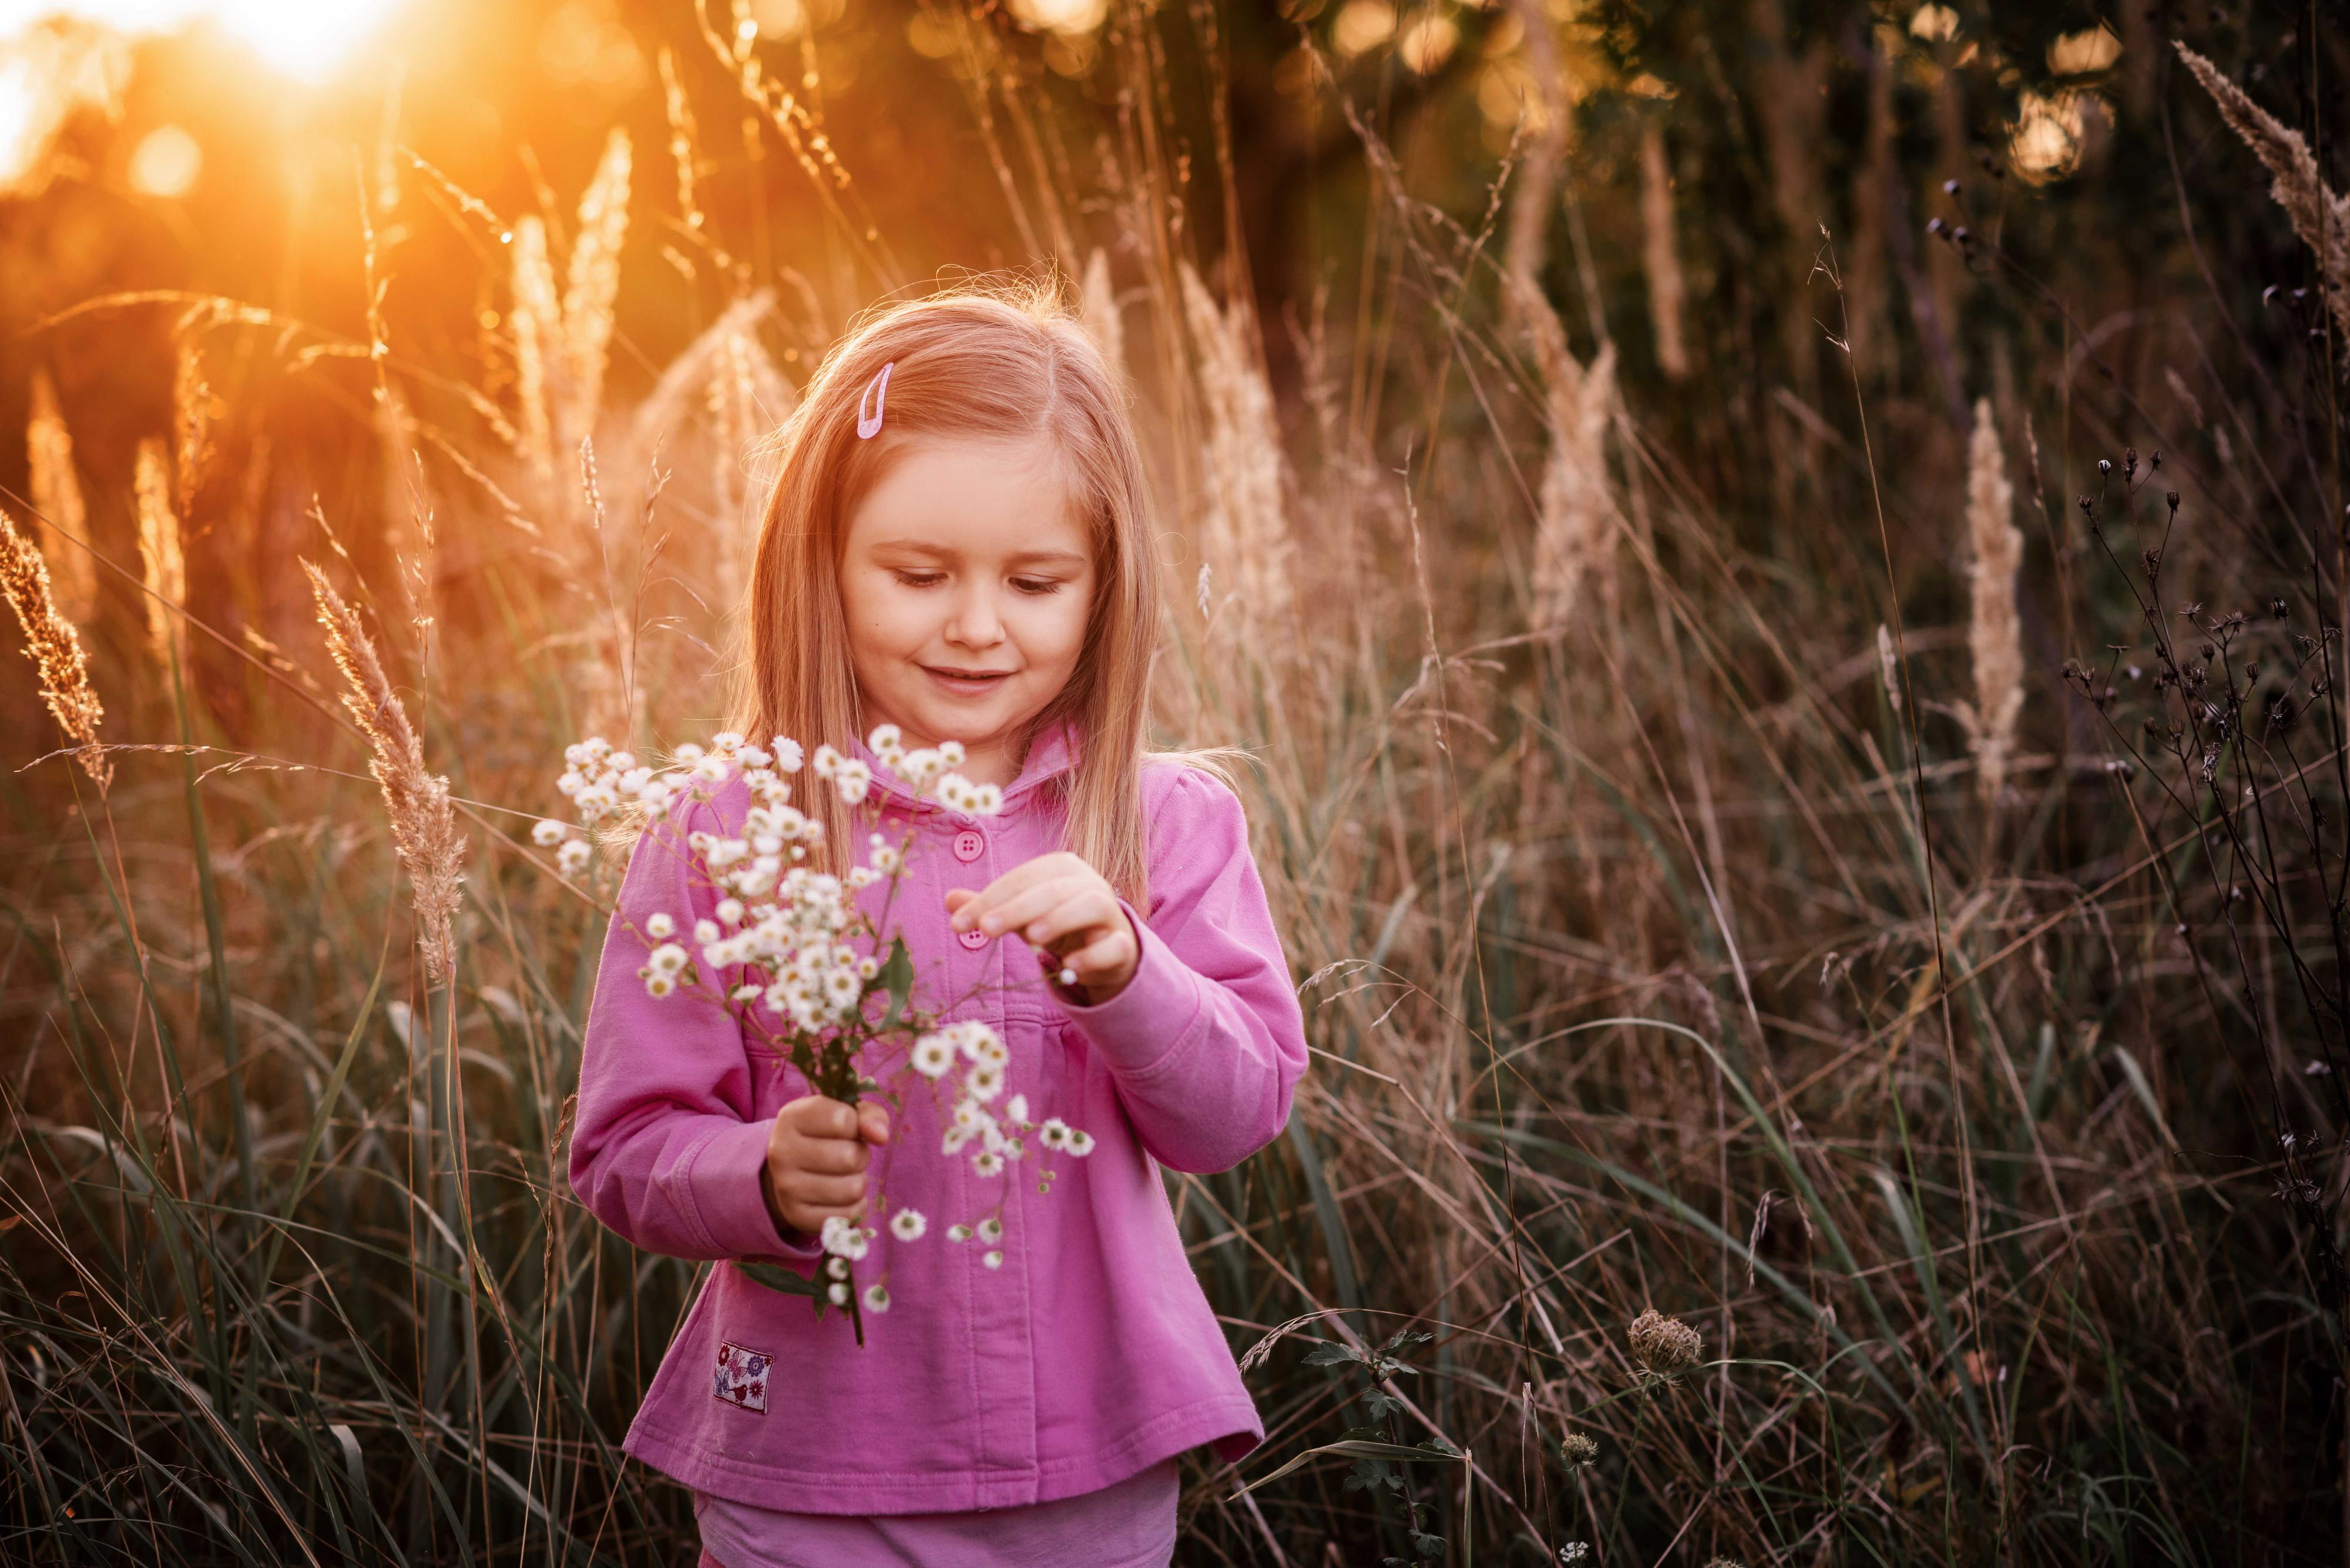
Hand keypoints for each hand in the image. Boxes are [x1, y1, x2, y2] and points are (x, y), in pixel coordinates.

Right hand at [762, 1095, 889, 1242]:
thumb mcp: (846, 1114)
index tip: (846, 1129)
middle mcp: (782, 1152)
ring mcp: (787, 1187)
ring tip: (844, 1175)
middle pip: (850, 1157)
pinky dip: (855, 1206)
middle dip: (860, 1155)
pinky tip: (841, 1196)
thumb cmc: (827, 1135)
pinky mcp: (797, 1216)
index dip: (856, 1125)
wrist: (793, 1170)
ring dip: (859, 1181)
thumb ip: (869, 1116)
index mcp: (791, 1117)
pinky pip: (848, 1215)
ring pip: (852, 1189)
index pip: (843, 1119)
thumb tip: (881, 1136)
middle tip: (847, 1155)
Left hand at [945, 851, 1139, 1001]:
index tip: (959, 924)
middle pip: (1053, 889)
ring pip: (1090, 905)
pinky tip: (1069, 967)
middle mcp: (1089, 883)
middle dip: (1016, 908)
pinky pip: (1113, 946)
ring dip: (1059, 919)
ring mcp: (1110, 913)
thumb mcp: (1020, 915)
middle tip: (985, 930)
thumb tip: (949, 899)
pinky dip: (1093, 955)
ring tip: (1030, 939)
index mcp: (1062, 868)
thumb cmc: (1056, 925)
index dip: (989, 899)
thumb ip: (989, 907)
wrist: (1106, 950)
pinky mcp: (1123, 944)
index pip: (1022, 878)